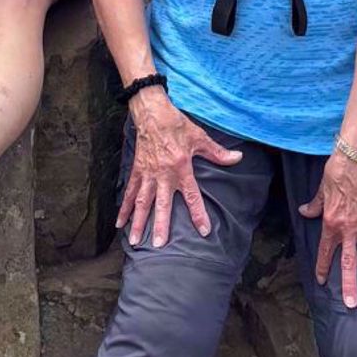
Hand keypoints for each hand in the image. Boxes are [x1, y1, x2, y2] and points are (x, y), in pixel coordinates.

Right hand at [117, 87, 243, 247]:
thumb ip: (217, 153)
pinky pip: (130, 191)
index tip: (203, 231)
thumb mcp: (200, 137)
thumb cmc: (177, 124)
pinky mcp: (137, 170)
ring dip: (138, 221)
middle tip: (160, 245)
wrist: (152, 112)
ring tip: (134, 240)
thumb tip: (237, 158)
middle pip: (162, 204)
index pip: (192, 196)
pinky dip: (124, 207)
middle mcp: (163, 174)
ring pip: (142, 202)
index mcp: (181, 168)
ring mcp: (148, 173)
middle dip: (160, 225)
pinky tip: (119, 222)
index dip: (198, 214)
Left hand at [299, 151, 356, 308]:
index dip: (323, 268)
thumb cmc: (336, 172)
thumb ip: (314, 206)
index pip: (326, 252)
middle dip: (350, 285)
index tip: (322, 282)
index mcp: (331, 225)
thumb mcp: (321, 191)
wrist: (356, 159)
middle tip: (352, 304)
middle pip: (350, 263)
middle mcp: (349, 230)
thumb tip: (304, 212)